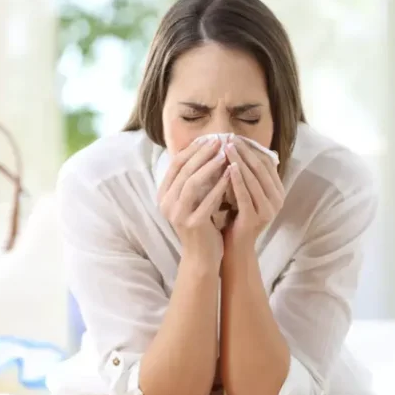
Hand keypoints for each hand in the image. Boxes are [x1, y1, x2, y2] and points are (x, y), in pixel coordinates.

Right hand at [158, 137, 231, 263]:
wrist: (202, 257)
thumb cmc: (202, 224)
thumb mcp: (194, 199)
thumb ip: (195, 179)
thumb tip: (208, 149)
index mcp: (164, 195)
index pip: (176, 164)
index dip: (193, 149)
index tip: (209, 137)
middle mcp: (166, 203)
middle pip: (183, 170)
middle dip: (202, 153)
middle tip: (219, 140)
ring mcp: (177, 214)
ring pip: (192, 183)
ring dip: (209, 166)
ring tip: (224, 154)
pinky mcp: (192, 224)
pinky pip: (206, 200)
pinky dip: (219, 185)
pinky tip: (231, 175)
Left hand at [223, 137, 284, 250]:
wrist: (234, 247)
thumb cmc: (237, 216)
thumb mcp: (246, 192)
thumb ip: (249, 174)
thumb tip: (244, 145)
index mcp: (278, 192)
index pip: (266, 163)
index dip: (251, 148)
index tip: (235, 136)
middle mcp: (277, 200)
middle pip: (261, 169)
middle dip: (244, 151)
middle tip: (230, 137)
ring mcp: (268, 210)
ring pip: (253, 179)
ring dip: (239, 161)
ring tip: (226, 147)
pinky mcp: (255, 218)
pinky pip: (245, 194)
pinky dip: (237, 179)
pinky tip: (227, 167)